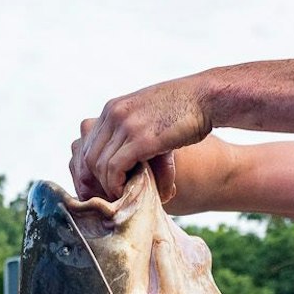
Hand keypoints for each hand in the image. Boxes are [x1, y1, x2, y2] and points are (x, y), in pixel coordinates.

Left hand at [70, 78, 210, 201]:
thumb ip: (133, 127)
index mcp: (113, 108)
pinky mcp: (140, 139)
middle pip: (89, 155)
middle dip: (96, 180)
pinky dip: (117, 184)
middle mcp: (114, 114)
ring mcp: (126, 125)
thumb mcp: (149, 112)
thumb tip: (129, 153)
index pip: (88, 143)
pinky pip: (115, 168)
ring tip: (121, 196)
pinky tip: (127, 191)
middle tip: (110, 194)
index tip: (105, 183)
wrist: (206, 98)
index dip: (93, 168)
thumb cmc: (185, 109)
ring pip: (99, 164)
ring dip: (108, 185)